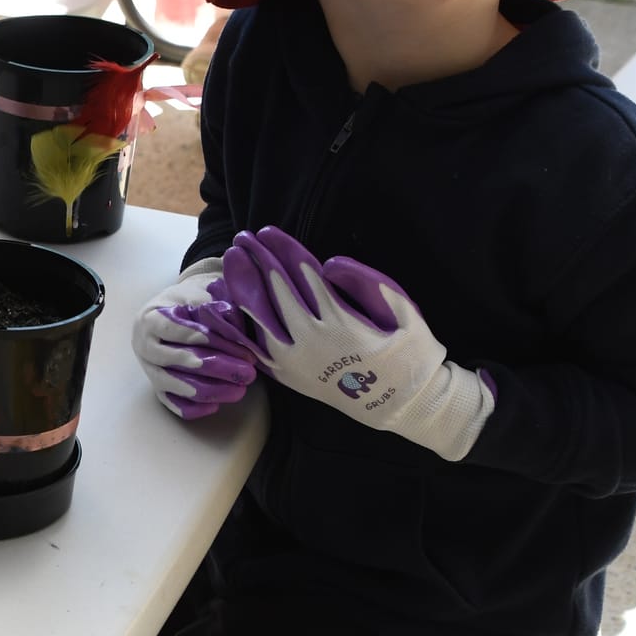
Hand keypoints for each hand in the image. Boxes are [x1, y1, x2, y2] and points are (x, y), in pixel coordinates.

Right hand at [139, 302, 260, 419]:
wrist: (168, 309)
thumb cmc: (188, 302)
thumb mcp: (200, 295)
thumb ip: (216, 310)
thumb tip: (237, 333)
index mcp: (151, 318)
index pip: (181, 332)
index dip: (213, 341)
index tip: (243, 351)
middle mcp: (144, 345)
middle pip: (179, 361)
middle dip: (217, 368)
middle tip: (248, 372)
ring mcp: (148, 368)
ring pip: (175, 385)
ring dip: (210, 390)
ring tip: (239, 390)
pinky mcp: (156, 386)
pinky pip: (171, 403)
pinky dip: (192, 408)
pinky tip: (216, 406)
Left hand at [212, 228, 494, 459]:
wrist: (403, 404)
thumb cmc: (409, 351)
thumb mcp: (404, 312)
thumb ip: (368, 283)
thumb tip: (328, 263)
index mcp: (340, 323)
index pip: (303, 276)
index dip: (283, 250)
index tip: (267, 231)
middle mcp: (311, 343)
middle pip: (276, 292)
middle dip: (258, 262)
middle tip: (242, 238)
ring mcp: (295, 363)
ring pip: (257, 319)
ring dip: (241, 286)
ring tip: (230, 261)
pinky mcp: (288, 377)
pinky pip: (253, 346)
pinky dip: (237, 322)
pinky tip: (225, 301)